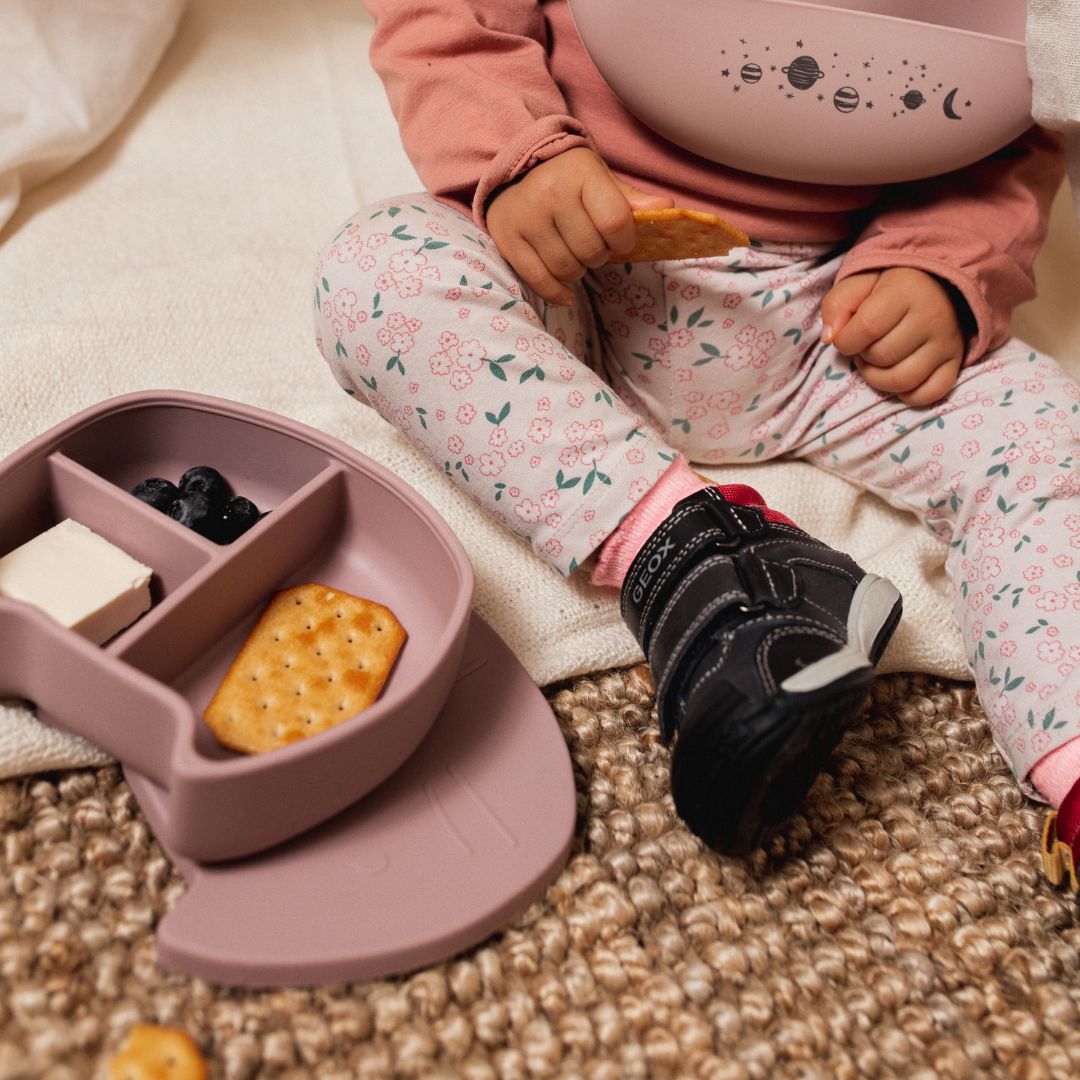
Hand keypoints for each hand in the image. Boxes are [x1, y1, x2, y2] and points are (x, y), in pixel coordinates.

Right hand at [485, 147, 672, 305]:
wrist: (513, 166)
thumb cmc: (567, 178)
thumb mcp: (600, 179)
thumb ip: (632, 200)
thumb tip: (667, 208)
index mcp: (582, 176)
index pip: (615, 222)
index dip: (624, 240)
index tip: (619, 239)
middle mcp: (551, 195)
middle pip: (591, 251)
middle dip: (599, 256)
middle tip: (591, 245)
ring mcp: (527, 219)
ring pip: (567, 269)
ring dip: (578, 271)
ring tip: (574, 256)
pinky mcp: (507, 239)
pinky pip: (538, 279)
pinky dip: (556, 292)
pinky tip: (565, 293)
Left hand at [821, 267, 965, 405]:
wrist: (939, 283)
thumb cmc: (890, 286)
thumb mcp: (858, 284)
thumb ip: (837, 305)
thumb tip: (830, 338)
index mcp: (906, 292)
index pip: (867, 328)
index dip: (846, 340)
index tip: (846, 337)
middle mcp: (932, 318)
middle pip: (883, 357)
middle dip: (863, 356)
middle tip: (865, 346)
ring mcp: (947, 343)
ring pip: (903, 381)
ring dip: (878, 378)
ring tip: (876, 361)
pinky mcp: (956, 362)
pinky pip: (928, 394)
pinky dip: (906, 394)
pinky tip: (897, 376)